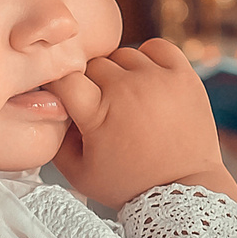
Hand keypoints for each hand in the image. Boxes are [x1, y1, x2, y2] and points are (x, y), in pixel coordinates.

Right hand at [50, 40, 236, 209]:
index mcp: (98, 113)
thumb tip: (51, 106)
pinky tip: (148, 80)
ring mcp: (158, 80)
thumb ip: (57, 139)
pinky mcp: (184, 77)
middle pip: (93, 64)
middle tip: (102, 107)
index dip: (61, 86)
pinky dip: (149, 58)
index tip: (67, 98)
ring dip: (120, 73)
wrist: (185, 189)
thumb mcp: (79, 173)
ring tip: (127, 99)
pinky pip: (158, 47)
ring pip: (123, 55)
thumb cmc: (130, 184)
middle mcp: (127, 90)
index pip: (64, 77)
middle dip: (92, 84)